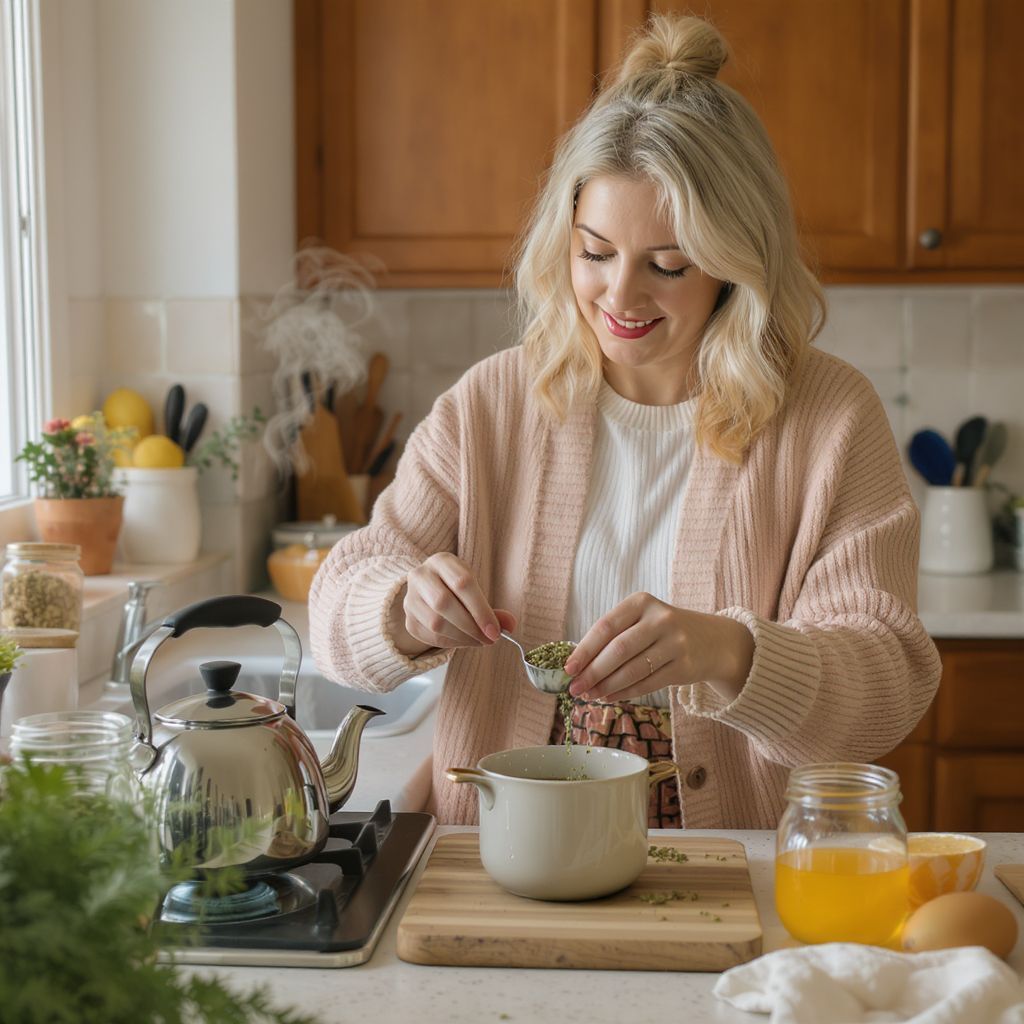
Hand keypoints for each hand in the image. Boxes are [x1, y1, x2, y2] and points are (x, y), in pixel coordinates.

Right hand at [390, 552, 516, 657]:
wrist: (431, 590)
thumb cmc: (458, 589)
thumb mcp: (476, 589)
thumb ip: (492, 609)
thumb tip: (510, 626)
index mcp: (441, 561)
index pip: (461, 583)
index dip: (480, 609)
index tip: (495, 630)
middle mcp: (420, 576)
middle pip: (443, 603)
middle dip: (471, 626)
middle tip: (489, 639)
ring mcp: (410, 598)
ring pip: (435, 623)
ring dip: (462, 637)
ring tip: (478, 641)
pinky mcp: (408, 619)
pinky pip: (429, 636)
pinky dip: (451, 643)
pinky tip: (464, 641)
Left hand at [563, 592, 753, 702]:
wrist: (713, 641)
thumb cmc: (663, 631)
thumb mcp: (642, 620)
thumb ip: (613, 637)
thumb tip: (577, 665)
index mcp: (642, 602)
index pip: (606, 626)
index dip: (584, 649)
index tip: (568, 668)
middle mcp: (661, 619)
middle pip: (618, 649)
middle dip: (593, 672)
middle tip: (575, 688)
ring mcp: (676, 643)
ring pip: (633, 669)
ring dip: (607, 686)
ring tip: (590, 696)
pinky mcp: (684, 666)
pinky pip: (648, 683)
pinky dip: (625, 693)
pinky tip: (610, 697)